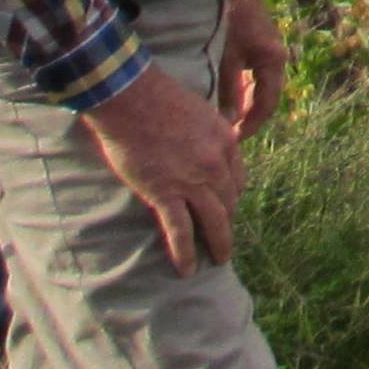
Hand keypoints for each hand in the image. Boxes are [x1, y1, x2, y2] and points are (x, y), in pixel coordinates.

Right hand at [78, 64, 243, 273]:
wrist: (131, 98)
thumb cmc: (160, 99)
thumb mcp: (201, 112)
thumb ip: (208, 133)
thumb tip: (205, 146)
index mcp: (227, 141)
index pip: (237, 179)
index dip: (233, 198)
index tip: (228, 208)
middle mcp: (216, 164)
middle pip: (228, 202)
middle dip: (228, 223)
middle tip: (225, 239)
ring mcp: (192, 181)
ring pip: (213, 220)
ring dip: (218, 243)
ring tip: (218, 260)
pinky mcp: (165, 193)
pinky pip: (180, 230)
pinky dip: (185, 253)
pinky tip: (187, 270)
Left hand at [216, 0, 287, 140]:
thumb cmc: (232, 18)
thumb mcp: (227, 57)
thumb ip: (228, 89)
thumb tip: (228, 120)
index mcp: (274, 62)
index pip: (268, 104)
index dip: (252, 125)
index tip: (235, 140)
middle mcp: (276, 59)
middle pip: (265, 97)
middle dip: (248, 117)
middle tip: (229, 135)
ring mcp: (267, 52)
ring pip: (258, 87)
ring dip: (244, 103)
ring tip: (225, 120)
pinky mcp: (257, 46)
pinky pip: (252, 75)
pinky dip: (241, 88)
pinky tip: (226, 96)